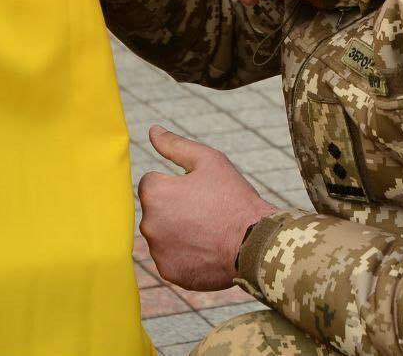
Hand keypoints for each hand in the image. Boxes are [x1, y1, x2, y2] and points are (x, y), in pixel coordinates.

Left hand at [138, 126, 278, 291]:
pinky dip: (185, 254)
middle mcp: (148, 223)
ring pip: (163, 235)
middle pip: (156, 210)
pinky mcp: (168, 272)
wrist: (254, 243)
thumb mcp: (209, 162)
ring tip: (209, 231)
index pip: (152, 183)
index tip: (200, 192)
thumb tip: (153, 130)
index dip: (177, 184)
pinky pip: (171, 258)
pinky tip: (207, 248)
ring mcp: (157, 251)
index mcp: (154, 193)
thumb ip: (175, 145)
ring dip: (178, 231)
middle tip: (207, 211)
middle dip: (174, 208)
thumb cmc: (233, 198)